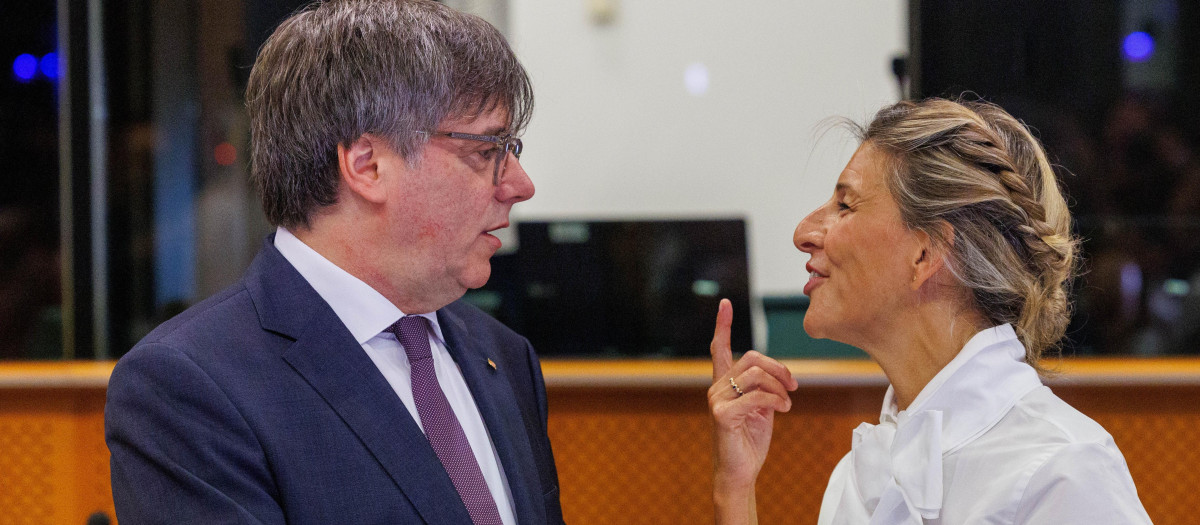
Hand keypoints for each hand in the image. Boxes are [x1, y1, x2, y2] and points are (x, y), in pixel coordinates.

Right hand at [709, 299, 798, 494]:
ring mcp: (717, 400)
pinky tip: (784, 410)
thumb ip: (765, 389)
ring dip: (780, 387)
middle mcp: (716, 388)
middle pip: (751, 358)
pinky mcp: (722, 414)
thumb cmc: (749, 441)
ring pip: (756, 376)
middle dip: (778, 368)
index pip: (720, 348)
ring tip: (787, 403)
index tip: (725, 303)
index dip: (723, 325)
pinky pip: (757, 396)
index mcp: (724, 383)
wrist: (739, 472)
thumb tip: (780, 376)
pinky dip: (777, 400)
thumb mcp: (762, 409)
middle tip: (793, 385)